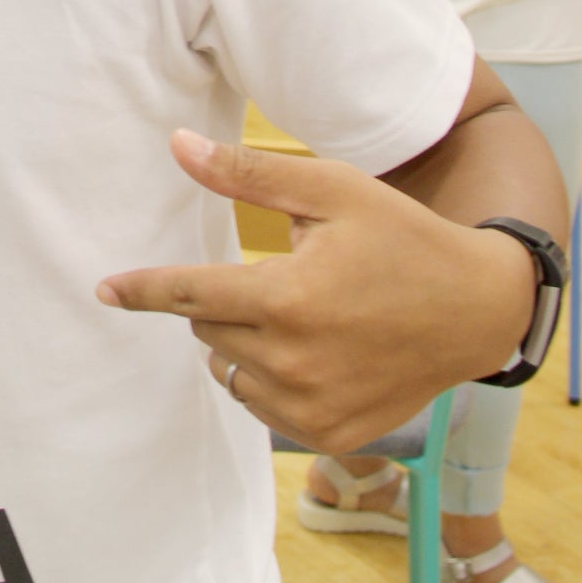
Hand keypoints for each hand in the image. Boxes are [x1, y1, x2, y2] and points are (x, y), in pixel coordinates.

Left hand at [96, 131, 534, 452]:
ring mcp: (313, 407)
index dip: (142, 289)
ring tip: (301, 314)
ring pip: (230, 370)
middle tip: (281, 276)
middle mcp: (294, 362)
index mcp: (288, 298)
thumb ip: (247, 175)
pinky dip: (269, 379)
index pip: (188, 296)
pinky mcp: (332, 436)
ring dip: (242, 342)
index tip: (104, 289)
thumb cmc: (401, 237)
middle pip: (208, 330)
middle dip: (224, 301)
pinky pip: (263, 407)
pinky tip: (312, 352)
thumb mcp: (331, 191)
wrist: (477, 310)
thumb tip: (176, 146)